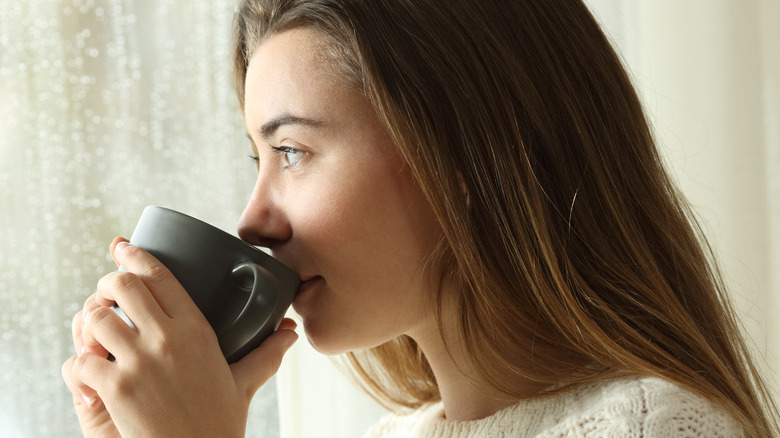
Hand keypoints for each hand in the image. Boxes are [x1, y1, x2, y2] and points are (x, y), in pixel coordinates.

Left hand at [61, 237, 297, 436]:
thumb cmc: (220, 422)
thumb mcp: (244, 382)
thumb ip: (266, 353)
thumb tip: (290, 333)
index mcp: (197, 330)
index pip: (160, 277)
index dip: (135, 256)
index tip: (123, 248)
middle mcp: (166, 339)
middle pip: (122, 286)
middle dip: (107, 283)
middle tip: (107, 291)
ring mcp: (138, 363)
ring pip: (95, 318)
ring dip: (90, 322)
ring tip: (96, 331)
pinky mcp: (114, 389)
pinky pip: (80, 360)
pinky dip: (78, 364)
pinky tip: (88, 372)